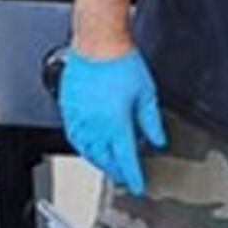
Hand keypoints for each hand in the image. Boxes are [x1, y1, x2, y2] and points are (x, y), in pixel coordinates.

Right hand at [57, 47, 166, 195]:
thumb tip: (158, 139)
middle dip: (116, 171)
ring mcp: (79, 118)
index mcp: (116, 124)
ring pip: (87, 151)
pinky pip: (74, 137)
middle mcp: (95, 125)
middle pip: (105, 159)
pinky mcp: (69, 109)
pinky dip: (83, 147)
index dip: (133, 176)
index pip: (126, 159)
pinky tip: (88, 146)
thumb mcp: (147, 94)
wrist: (98, 42)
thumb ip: (152, 122)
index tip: (138, 185)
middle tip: (124, 176)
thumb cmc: (121, 62)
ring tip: (108, 164)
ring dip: (98, 161)